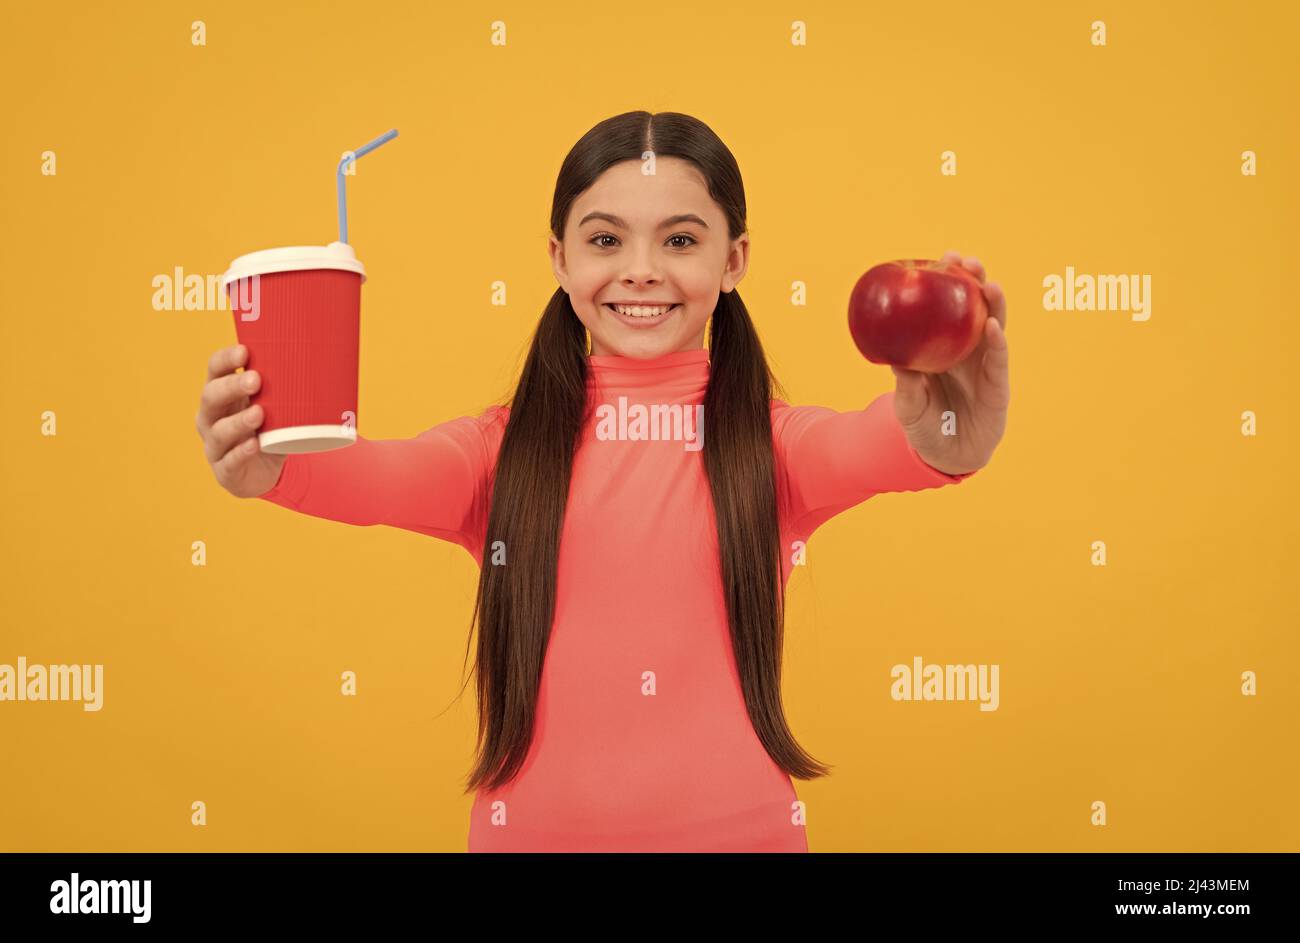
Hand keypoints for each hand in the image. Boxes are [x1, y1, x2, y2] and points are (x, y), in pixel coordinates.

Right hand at [196, 344, 286, 497]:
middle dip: (232, 387)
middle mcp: (210, 417)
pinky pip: (230, 461)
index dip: (225, 360)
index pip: (214, 370)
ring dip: (238, 421)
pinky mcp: (226, 470)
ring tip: (259, 413)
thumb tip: (327, 355)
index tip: (245, 351)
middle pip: (211, 397)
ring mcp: (215, 445)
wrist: (266, 472)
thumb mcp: (276, 405)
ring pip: (220, 431)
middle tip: (256, 380)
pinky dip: (241, 452)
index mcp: (220, 394)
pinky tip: (254, 445)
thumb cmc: (270, 428)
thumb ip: (288, 385)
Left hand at [891, 251, 1008, 475]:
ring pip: (994, 327)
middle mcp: (968, 351)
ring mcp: (985, 366)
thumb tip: (896, 363)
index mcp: (945, 347)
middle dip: (975, 282)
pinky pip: (998, 360)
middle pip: (975, 309)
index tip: (943, 258)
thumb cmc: (925, 425)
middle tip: (968, 262)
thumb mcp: (908, 405)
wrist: (946, 456)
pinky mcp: (997, 386)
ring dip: (994, 305)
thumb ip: (905, 387)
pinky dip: (998, 342)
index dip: (949, 282)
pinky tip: (994, 326)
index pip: (949, 307)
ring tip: (989, 285)